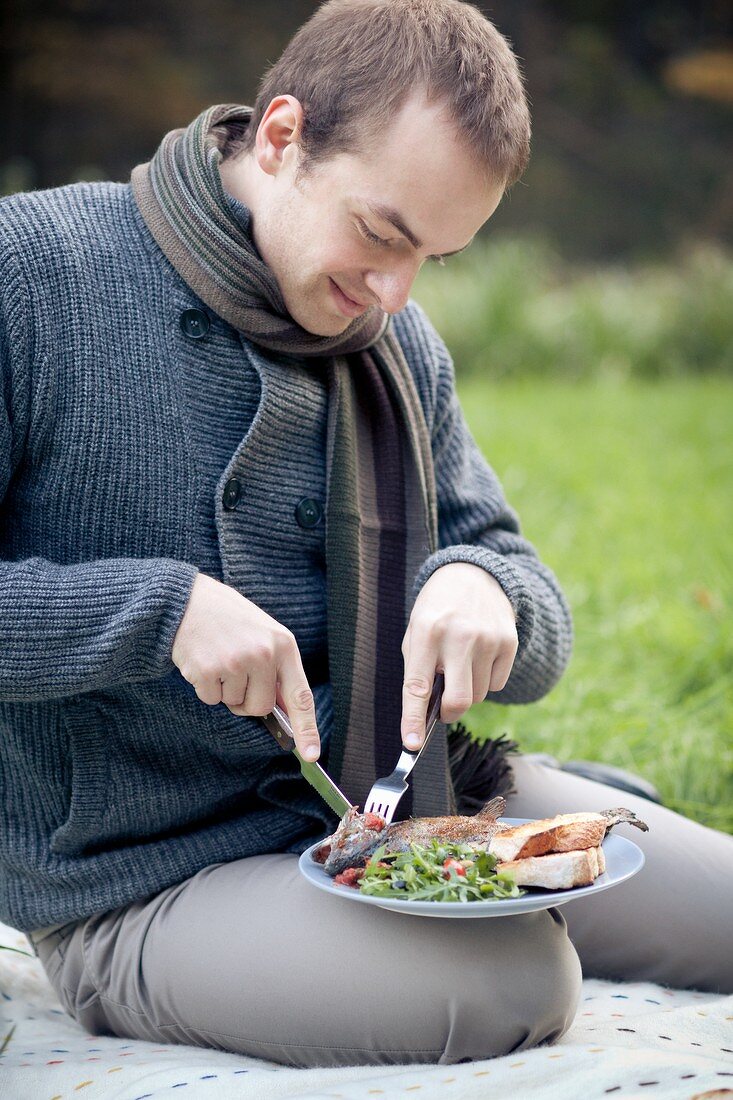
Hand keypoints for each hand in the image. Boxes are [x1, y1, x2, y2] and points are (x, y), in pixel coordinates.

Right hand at [171, 573, 319, 759]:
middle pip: (261, 707)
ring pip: (234, 704)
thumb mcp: (263, 634)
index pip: (300, 695)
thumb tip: (286, 712)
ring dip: (224, 689)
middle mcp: (263, 654)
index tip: (311, 754)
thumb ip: (277, 669)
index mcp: (283, 644)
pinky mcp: (208, 670)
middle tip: (236, 673)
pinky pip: (210, 699)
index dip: (306, 728)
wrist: (187, 599)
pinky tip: (203, 660)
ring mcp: (235, 662)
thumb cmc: (229, 619)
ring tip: (218, 658)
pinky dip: (204, 686)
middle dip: (247, 701)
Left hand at [400, 562, 517, 749]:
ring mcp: (488, 638)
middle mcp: (459, 635)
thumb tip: (427, 716)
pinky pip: (496, 684)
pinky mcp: (509, 641)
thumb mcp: (416, 630)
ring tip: (460, 662)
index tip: (412, 744)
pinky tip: (479, 655)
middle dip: (449, 714)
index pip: (417, 686)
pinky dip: (485, 679)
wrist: (474, 574)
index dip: (413, 719)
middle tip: (443, 709)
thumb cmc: (437, 611)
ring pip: (478, 695)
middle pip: (458, 701)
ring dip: (467, 690)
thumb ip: (419, 669)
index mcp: (426, 631)